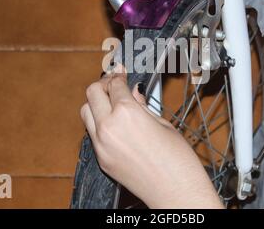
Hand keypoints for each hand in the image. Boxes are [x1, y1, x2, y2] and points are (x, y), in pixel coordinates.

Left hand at [80, 64, 223, 208]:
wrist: (175, 191)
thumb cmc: (178, 161)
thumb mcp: (163, 124)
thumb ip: (143, 106)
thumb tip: (134, 93)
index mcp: (128, 113)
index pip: (114, 85)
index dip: (118, 75)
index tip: (121, 73)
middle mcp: (109, 127)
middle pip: (92, 93)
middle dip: (103, 84)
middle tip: (114, 84)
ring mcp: (102, 145)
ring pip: (86, 112)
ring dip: (96, 103)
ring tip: (111, 102)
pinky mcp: (102, 159)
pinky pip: (92, 133)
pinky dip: (99, 123)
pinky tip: (114, 123)